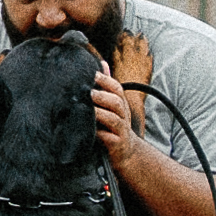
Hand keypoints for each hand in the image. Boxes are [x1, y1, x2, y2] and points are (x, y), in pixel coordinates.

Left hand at [91, 65, 144, 183]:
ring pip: (114, 120)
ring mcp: (121, 130)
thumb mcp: (113, 105)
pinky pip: (110, 139)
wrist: (126, 153)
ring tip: (89, 110)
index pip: (117, 88)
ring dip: (101, 114)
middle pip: (117, 102)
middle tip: (89, 92)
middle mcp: (123, 115)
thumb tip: (102, 63)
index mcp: (121, 104)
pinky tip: (91, 131)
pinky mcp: (117, 144)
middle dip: (103, 96)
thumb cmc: (114, 125)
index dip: (107, 80)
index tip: (93, 74)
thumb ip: (107, 86)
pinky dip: (101, 135)